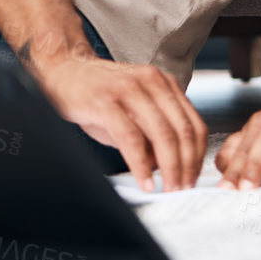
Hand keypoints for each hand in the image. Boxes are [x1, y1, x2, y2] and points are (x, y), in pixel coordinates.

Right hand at [31, 54, 207, 191]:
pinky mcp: (106, 101)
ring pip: (162, 134)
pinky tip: (144, 181)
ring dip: (169, 168)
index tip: (194, 177)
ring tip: (168, 188)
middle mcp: (153, 82)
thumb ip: (152, 135)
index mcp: (164, 84)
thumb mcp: (132, 111)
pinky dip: (141, 165)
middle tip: (183, 188)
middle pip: (183, 131)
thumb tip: (167, 167)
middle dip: (187, 166)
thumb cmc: (98, 95)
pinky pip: (131, 138)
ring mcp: (130, 90)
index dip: (198, 156)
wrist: (62, 70)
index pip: (194, 123)